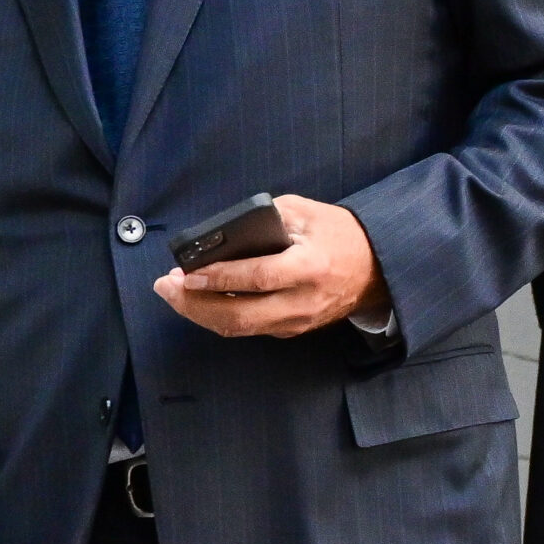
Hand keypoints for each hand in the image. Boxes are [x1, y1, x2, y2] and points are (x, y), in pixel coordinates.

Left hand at [151, 192, 388, 338]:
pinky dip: (219, 316)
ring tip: (173, 294)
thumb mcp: (307, 213)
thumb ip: (267, 217)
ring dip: (200, 313)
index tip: (187, 273)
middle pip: (240, 316)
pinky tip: (199, 301)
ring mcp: (297, 322)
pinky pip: (248, 328)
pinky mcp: (292, 330)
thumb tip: (223, 232)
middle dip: (195, 305)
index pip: (258, 278)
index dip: (219, 278)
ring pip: (240, 328)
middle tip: (166, 287)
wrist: (378, 268)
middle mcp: (302, 302)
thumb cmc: (340, 235)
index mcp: (310, 268)